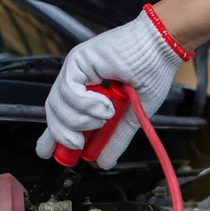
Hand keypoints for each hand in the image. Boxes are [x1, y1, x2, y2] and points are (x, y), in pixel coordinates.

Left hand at [36, 6, 189, 168]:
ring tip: (106, 116)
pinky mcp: (78, 60)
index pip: (62, 116)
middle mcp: (78, 79)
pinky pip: (69, 91)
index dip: (52, 136)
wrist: (162, 48)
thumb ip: (116, 137)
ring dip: (82, 119)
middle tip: (78, 145)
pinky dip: (86, 104)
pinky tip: (105, 104)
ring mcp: (76, 69)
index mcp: (89, 92)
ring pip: (59, 105)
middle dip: (63, 134)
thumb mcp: (134, 115)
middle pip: (54, 112)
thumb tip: (104, 163)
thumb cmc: (152, 72)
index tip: (47, 153)